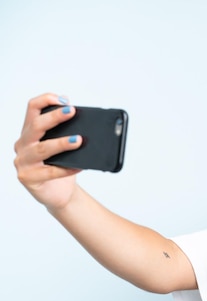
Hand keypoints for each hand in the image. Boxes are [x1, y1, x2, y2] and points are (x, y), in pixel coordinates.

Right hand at [14, 93, 83, 209]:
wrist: (59, 193)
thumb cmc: (61, 166)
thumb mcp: (63, 145)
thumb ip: (67, 130)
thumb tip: (83, 116)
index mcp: (29, 132)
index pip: (32, 109)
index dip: (46, 100)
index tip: (64, 99)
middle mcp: (22, 145)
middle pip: (36, 126)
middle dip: (54, 117)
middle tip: (72, 112)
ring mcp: (23, 162)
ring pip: (42, 149)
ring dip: (61, 143)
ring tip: (78, 140)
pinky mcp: (28, 178)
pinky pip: (50, 172)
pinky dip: (66, 169)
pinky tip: (80, 166)